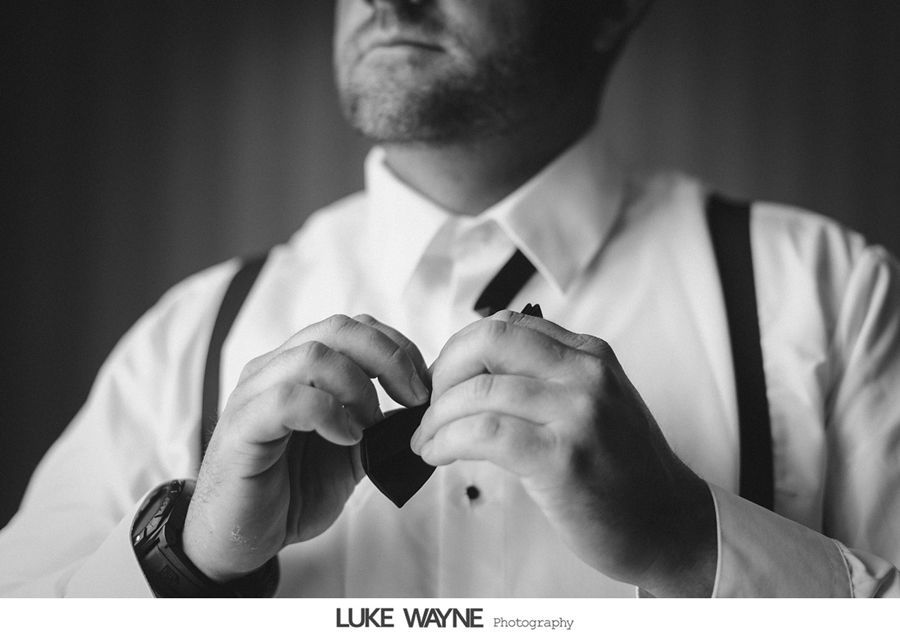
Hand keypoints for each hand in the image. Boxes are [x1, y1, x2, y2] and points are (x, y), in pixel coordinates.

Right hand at [182, 314, 429, 582]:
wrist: (239, 539)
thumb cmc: (291, 492)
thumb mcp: (352, 453)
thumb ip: (381, 424)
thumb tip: (425, 406)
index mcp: (299, 367)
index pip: (353, 328)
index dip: (396, 347)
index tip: (424, 386)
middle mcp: (274, 369)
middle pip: (337, 329)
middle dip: (388, 358)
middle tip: (414, 397)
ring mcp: (254, 394)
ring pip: (313, 356)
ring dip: (358, 388)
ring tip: (371, 426)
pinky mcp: (242, 427)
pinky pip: (287, 398)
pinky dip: (328, 413)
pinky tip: (347, 439)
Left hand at [412, 310, 715, 596]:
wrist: (671, 524)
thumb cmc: (624, 469)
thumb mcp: (595, 402)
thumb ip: (546, 376)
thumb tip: (475, 369)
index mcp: (589, 354)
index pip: (505, 324)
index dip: (460, 350)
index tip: (443, 380)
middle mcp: (585, 373)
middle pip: (488, 340)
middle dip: (443, 370)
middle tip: (430, 404)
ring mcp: (577, 413)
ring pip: (478, 391)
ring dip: (437, 417)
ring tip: (428, 439)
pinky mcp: (562, 457)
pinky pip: (484, 434)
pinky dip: (447, 441)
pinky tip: (438, 454)